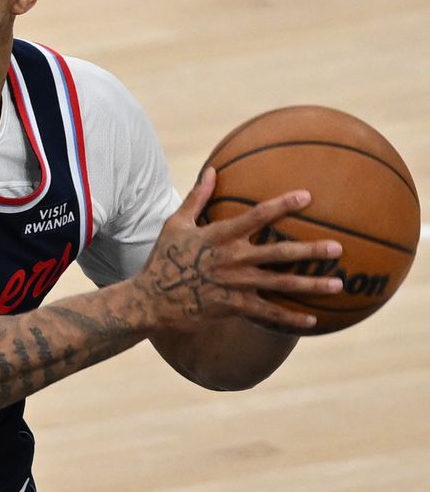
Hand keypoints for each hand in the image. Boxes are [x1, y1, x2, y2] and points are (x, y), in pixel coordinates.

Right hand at [132, 168, 344, 334]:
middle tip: (337, 247)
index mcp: (220, 235)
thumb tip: (212, 170)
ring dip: (311, 285)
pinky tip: (312, 321)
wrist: (153, 298)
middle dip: (310, 251)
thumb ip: (198, 197)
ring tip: (338, 284)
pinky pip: (268, 314)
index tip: (307, 196)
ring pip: (281, 285)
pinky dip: (290, 319)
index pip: (257, 216)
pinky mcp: (235, 307)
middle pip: (278, 253)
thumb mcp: (176, 222)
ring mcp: (236, 285)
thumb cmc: (165, 256)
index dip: (282, 205)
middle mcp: (232, 259)